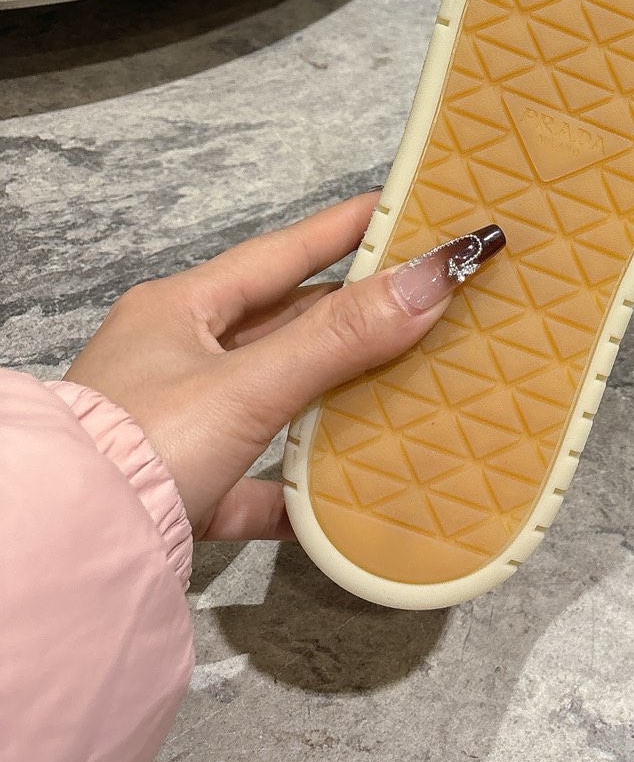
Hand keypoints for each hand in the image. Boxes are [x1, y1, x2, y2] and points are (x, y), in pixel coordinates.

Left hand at [65, 192, 503, 542]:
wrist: (73, 551)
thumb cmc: (137, 451)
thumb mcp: (249, 386)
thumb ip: (342, 336)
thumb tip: (431, 277)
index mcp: (178, 311)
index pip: (282, 253)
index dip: (346, 229)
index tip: (404, 210)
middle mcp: (173, 358)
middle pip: (281, 324)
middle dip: (351, 315)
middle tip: (422, 299)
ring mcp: (176, 424)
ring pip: (272, 397)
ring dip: (331, 396)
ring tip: (399, 383)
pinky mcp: (182, 488)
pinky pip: (254, 479)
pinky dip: (298, 487)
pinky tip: (341, 493)